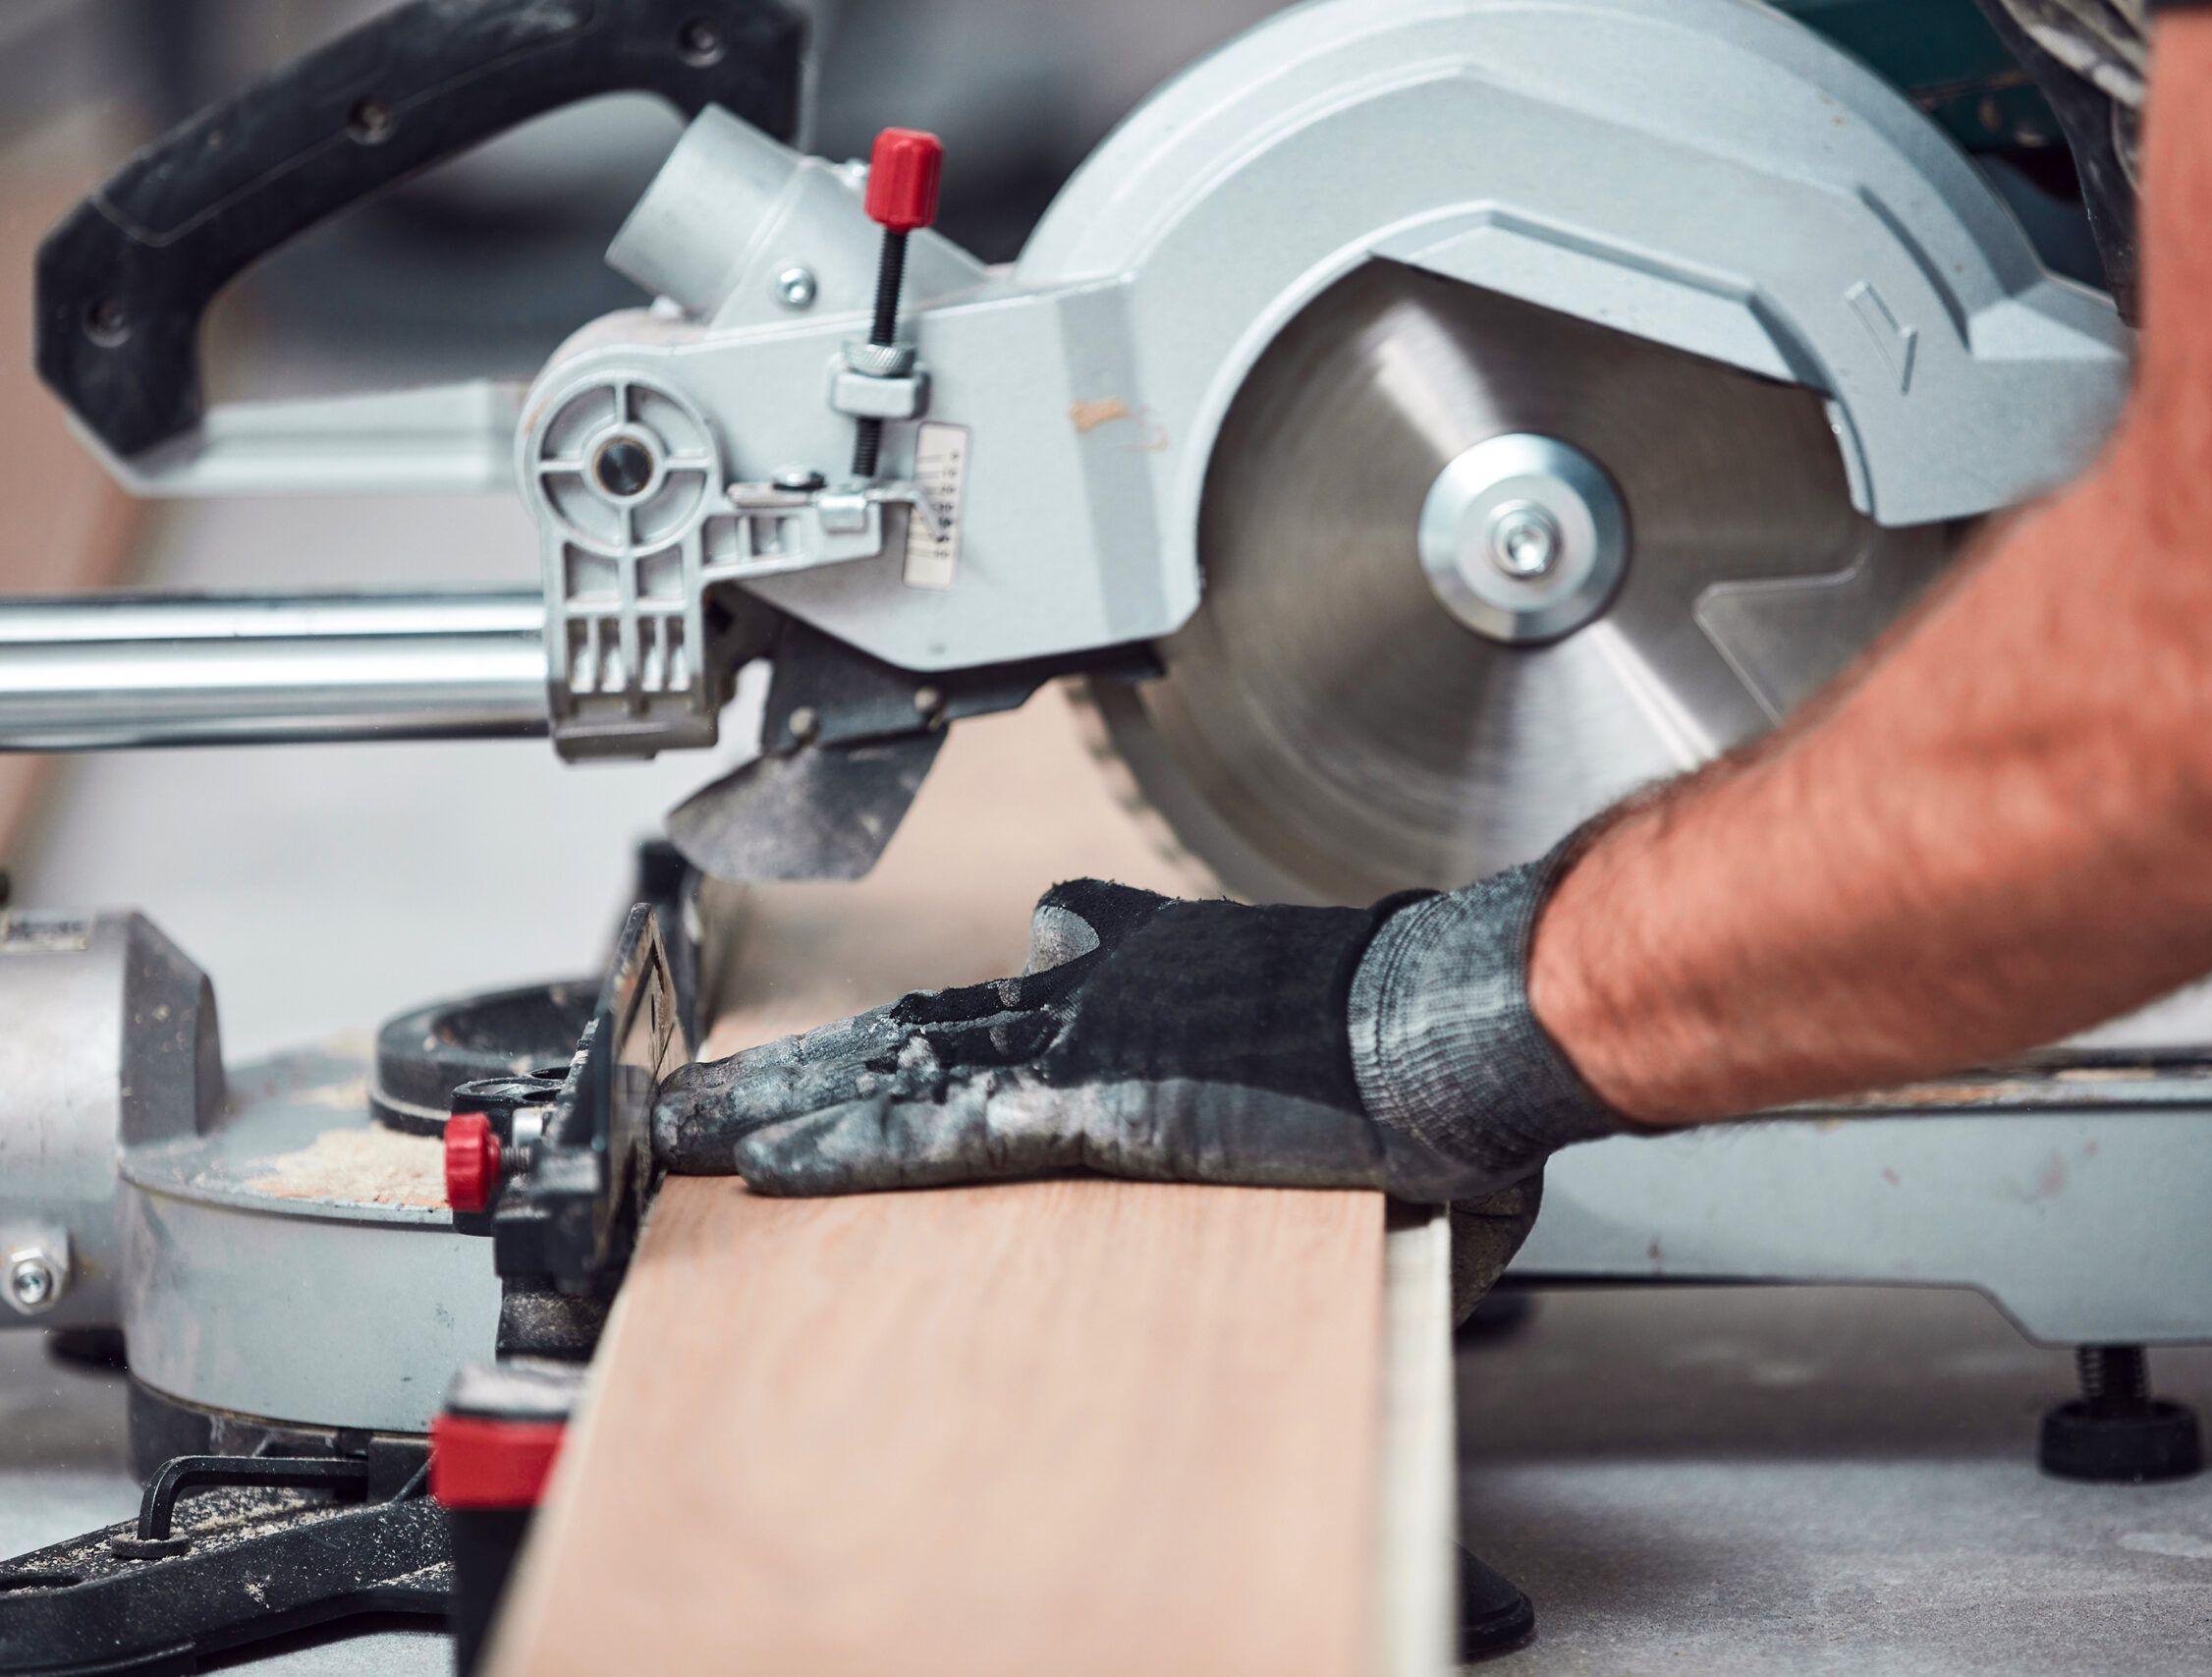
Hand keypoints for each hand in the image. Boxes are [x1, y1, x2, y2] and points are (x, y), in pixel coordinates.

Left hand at [655, 866, 1618, 1310]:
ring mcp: (1080, 1040)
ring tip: (689, 1135)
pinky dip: (848, 1144)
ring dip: (785, 1104)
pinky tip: (773, 1165)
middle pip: (918, 1023)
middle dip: (806, 1065)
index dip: (929, 1014)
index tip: (878, 1030)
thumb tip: (1236, 1049)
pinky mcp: (1085, 1104)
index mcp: (1156, 964)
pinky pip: (937, 1128)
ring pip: (896, 1069)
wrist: (1445, 1017)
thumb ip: (1241, 1021)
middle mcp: (1095, 988)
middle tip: (713, 1097)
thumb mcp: (1319, 1012)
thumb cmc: (1417, 1035)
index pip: (1017, 979)